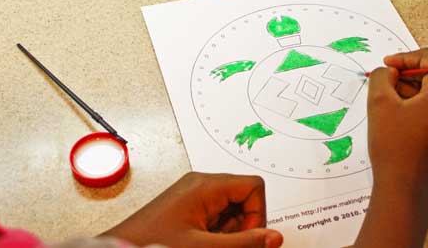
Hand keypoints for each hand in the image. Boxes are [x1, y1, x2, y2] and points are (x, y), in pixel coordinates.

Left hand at [102, 172, 282, 247]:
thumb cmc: (152, 243)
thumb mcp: (203, 247)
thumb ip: (243, 243)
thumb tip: (274, 237)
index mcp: (205, 185)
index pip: (253, 187)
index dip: (256, 214)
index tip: (246, 238)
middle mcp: (201, 184)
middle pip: (243, 199)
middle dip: (241, 227)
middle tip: (222, 244)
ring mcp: (194, 195)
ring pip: (231, 211)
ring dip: (228, 233)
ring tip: (206, 244)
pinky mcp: (188, 207)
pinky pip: (217, 217)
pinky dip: (216, 234)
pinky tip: (201, 243)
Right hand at [353, 48, 427, 247]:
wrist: (406, 189)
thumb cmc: (394, 148)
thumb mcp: (379, 103)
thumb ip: (381, 76)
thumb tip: (388, 71)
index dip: (404, 57)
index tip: (387, 66)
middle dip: (415, 69)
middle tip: (392, 79)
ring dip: (421, 84)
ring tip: (395, 98)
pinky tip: (405, 113)